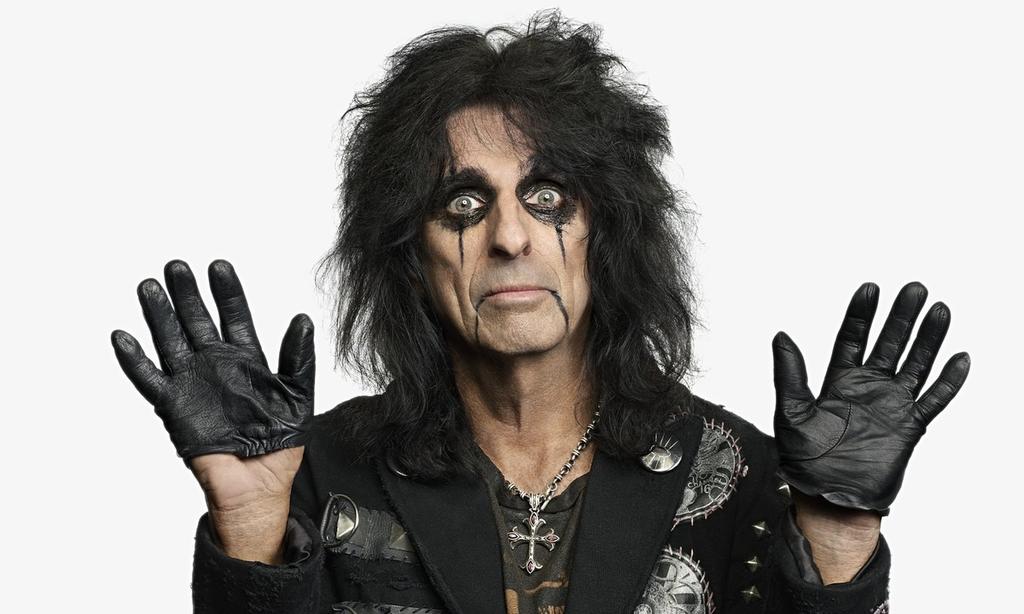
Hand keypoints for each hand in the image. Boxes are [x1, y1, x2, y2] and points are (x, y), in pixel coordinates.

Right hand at [111, 259, 314, 514]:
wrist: (259, 486)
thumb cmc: (281, 446)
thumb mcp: (299, 397)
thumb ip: (299, 359)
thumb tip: (303, 320)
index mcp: (247, 360)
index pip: (235, 317)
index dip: (227, 292)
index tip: (218, 266)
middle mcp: (216, 365)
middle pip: (197, 321)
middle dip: (187, 294)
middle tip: (176, 266)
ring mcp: (193, 383)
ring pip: (171, 341)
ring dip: (159, 316)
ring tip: (149, 288)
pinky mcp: (174, 407)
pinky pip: (150, 380)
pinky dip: (135, 360)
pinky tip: (124, 337)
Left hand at [772, 281, 969, 513]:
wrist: (830, 501)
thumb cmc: (805, 463)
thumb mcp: (791, 413)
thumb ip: (790, 374)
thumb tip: (780, 336)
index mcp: (838, 382)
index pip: (852, 339)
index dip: (862, 314)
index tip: (871, 288)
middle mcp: (867, 388)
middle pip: (889, 344)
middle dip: (901, 317)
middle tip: (915, 288)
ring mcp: (891, 406)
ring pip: (915, 365)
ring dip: (928, 339)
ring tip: (940, 310)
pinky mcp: (909, 427)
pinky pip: (934, 400)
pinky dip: (948, 381)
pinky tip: (960, 358)